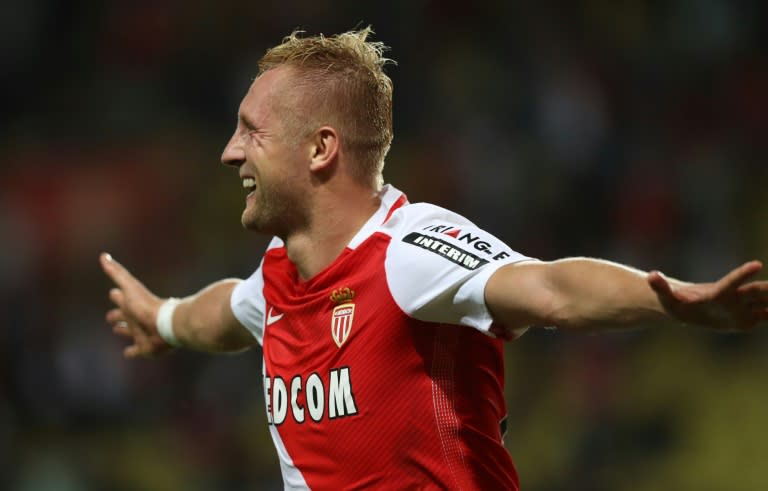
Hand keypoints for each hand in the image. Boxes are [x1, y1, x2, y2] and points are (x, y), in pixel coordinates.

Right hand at [100, 252, 173, 357]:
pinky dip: (131, 352)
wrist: (167, 324)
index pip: (122, 299)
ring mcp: (141, 333)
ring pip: (131, 332)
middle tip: (110, 316)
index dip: (117, 297)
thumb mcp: (130, 286)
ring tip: (117, 330)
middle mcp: (137, 318)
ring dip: (124, 331)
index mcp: (132, 305)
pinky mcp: (145, 348)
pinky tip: (127, 353)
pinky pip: (136, 351)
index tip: (113, 293)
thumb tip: (103, 255)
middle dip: (118, 315)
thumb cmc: (146, 305)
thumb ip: (117, 272)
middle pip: (126, 316)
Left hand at [648, 260, 767, 330]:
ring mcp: (742, 308)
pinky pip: (766, 316)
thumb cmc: (674, 301)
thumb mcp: (665, 297)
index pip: (732, 282)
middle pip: (759, 292)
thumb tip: (649, 276)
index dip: (742, 275)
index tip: (757, 265)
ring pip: (767, 303)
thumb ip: (660, 286)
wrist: (686, 308)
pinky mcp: (746, 319)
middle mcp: (734, 298)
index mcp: (717, 293)